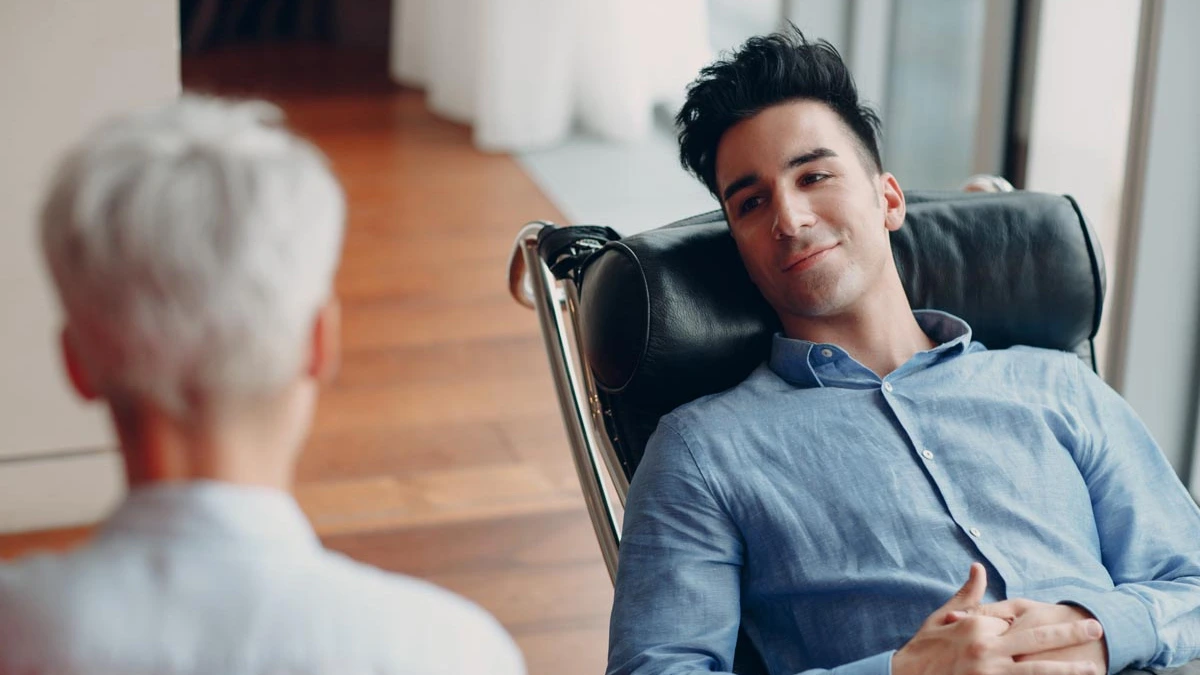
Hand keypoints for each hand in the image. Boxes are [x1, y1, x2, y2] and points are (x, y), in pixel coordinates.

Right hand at [892, 564, 1104, 674]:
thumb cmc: (924, 648)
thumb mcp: (942, 617)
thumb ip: (968, 595)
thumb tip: (979, 566)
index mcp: (977, 627)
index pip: (1012, 622)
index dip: (1025, 624)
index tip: (1042, 621)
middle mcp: (987, 648)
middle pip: (1037, 640)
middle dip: (1068, 634)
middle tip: (1095, 628)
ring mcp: (989, 672)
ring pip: (1038, 670)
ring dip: (1067, 669)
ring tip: (1094, 668)